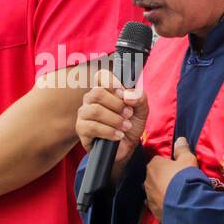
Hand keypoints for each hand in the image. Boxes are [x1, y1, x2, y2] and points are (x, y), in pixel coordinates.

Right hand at [75, 68, 148, 182]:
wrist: (126, 147)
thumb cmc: (130, 124)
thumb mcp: (141, 110)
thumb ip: (139, 98)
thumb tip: (128, 95)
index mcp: (105, 90)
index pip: (101, 76)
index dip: (113, 83)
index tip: (124, 94)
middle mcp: (91, 99)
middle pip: (97, 93)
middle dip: (117, 104)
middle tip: (128, 114)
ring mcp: (84, 114)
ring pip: (95, 110)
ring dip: (114, 119)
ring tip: (126, 127)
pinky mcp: (81, 129)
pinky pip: (92, 127)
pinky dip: (108, 131)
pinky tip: (118, 135)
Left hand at [143, 137, 197, 222]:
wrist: (185, 204)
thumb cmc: (185, 177)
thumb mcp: (188, 159)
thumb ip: (182, 149)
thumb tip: (180, 140)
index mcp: (153, 165)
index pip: (158, 160)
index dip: (168, 163)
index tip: (177, 167)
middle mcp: (147, 180)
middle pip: (155, 175)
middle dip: (163, 177)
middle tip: (177, 180)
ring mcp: (148, 196)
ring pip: (154, 190)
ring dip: (162, 190)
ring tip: (175, 194)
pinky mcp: (152, 209)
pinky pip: (157, 203)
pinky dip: (162, 203)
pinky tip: (171, 204)